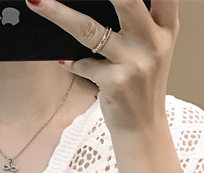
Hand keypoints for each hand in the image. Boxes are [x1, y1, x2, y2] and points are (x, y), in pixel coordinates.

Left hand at [25, 0, 179, 132]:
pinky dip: (72, 62)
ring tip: (37, 1)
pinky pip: (82, 64)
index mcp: (166, 26)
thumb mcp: (153, 47)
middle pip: (126, 0)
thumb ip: (140, 19)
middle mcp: (154, 42)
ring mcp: (134, 63)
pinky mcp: (115, 83)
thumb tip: (107, 1)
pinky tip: (65, 61)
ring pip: (90, 30)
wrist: (143, 128)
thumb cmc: (142, 84)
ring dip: (59, 14)